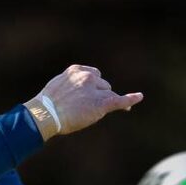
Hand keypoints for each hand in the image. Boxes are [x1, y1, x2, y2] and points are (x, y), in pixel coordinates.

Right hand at [26, 65, 142, 138]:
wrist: (46, 114)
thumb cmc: (47, 105)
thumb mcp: (57, 87)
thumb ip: (70, 85)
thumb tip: (77, 94)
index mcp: (76, 70)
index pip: (93, 75)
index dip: (94, 85)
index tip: (90, 92)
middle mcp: (88, 77)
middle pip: (102, 85)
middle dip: (97, 94)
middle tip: (82, 108)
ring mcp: (96, 89)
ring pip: (108, 94)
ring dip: (102, 102)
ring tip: (84, 112)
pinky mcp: (102, 103)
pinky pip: (120, 100)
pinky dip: (131, 99)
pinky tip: (139, 97)